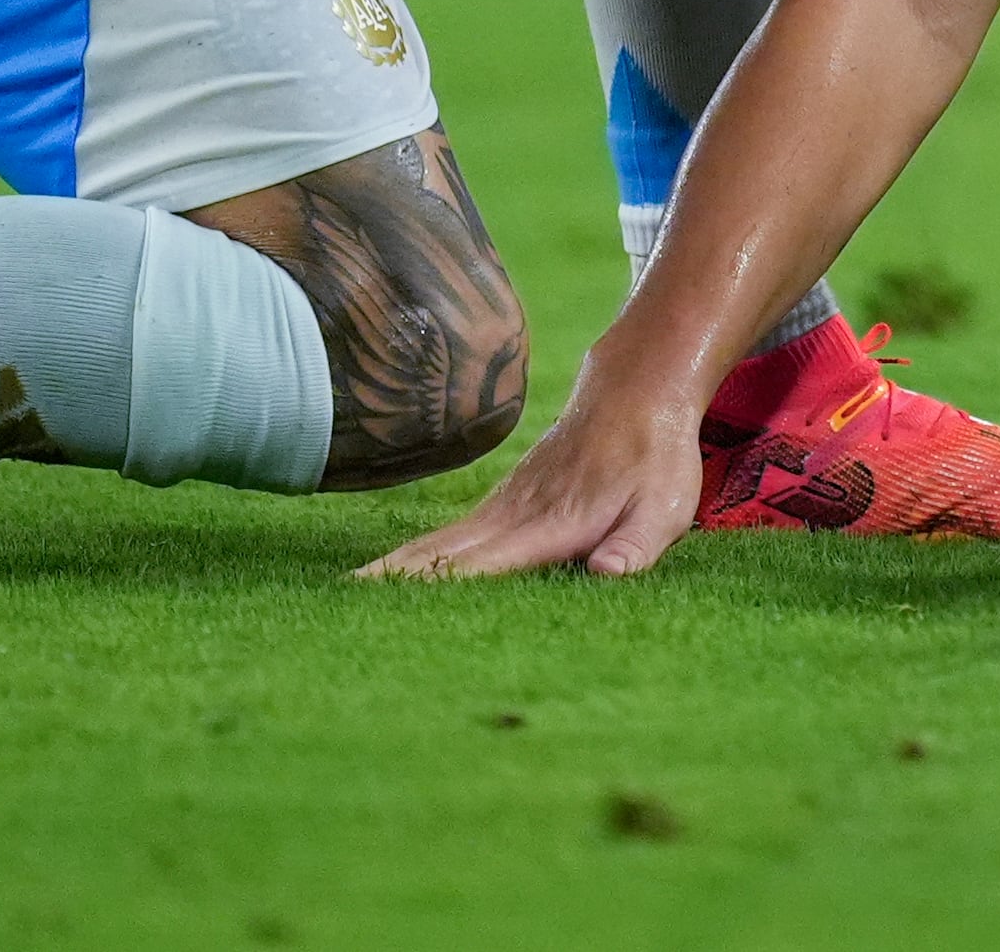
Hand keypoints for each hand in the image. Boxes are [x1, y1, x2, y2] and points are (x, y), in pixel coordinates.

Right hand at [358, 387, 700, 580]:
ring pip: (438, 541)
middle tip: (335, 607)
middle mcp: (515, 514)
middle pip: (441, 552)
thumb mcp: (664, 507)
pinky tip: (389, 571)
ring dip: (391, 567)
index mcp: (550, 525)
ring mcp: (505, 505)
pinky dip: (415, 554)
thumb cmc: (655, 458)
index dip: (437, 587)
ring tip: (341, 595)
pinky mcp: (506, 500)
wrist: (637, 390)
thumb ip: (636, 545)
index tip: (390, 609)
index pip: (483, 563)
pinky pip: (450, 533)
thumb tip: (608, 575)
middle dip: (390, 581)